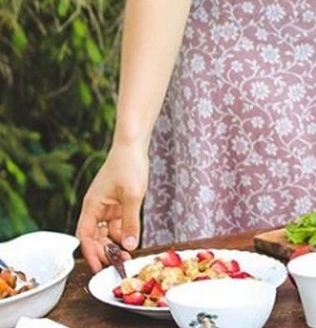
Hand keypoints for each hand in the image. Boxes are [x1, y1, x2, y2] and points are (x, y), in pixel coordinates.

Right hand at [76, 144, 147, 272]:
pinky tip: (130, 240)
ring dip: (114, 244)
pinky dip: (122, 232)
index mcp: (92, 206)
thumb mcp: (133, 196)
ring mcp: (106, 205)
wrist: (133, 145)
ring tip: (126, 256)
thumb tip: (129, 246)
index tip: (99, 268)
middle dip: (104, 252)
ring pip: (106, 231)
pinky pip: (116, 222)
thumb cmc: (128, 165)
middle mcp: (96, 207)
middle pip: (95, 237)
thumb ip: (130, 222)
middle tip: (117, 265)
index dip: (91, 254)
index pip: (85, 237)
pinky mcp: (116, 202)